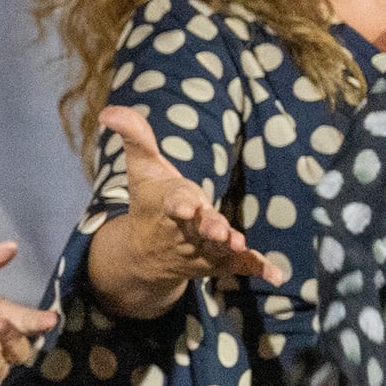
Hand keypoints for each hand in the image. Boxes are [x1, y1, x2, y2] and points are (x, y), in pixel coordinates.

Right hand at [85, 105, 284, 320]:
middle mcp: (187, 231)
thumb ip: (136, 137)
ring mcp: (204, 249)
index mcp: (171, 205)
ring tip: (239, 246)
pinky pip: (240, 266)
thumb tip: (109, 112)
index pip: (175, 204)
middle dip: (210, 229)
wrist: (146, 255)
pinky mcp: (219, 262)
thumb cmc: (150, 203)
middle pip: (200, 229)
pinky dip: (257, 268)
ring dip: (231, 249)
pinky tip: (276, 274)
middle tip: (219, 231)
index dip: (180, 205)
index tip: (184, 207)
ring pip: (219, 250)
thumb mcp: (143, 169)